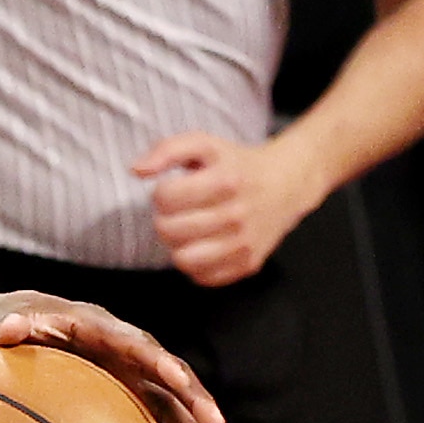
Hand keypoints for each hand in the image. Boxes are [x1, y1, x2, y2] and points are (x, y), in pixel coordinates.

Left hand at [0, 291, 225, 422]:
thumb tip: (9, 329)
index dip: (155, 360)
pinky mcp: (117, 387)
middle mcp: (114, 342)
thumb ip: (2, 325)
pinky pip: (151, 409)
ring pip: (165, 393)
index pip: (130, 341)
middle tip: (214, 422)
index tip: (176, 380)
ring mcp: (119, 366)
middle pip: (162, 367)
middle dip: (191, 394)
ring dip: (192, 418)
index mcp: (89, 324)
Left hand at [132, 132, 321, 286]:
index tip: (175, 190)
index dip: (162, 193)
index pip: (165, 197)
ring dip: (177, 245)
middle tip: (179, 212)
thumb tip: (136, 170)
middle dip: (165, 219)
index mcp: (225, 180)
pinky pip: (201, 277)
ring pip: (182, 259)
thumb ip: (168, 149)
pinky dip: (196, 264)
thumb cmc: (237, 165)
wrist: (287, 184)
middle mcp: (237, 213)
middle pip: (168, 230)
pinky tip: (204, 245)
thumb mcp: (205, 145)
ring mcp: (244, 243)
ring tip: (187, 231)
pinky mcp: (247, 264)